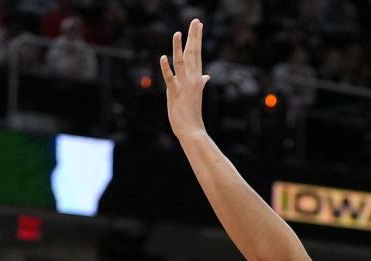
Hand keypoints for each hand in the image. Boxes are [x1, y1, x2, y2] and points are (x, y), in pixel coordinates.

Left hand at [159, 19, 209, 139]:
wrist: (192, 130)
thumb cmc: (192, 113)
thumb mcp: (197, 94)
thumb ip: (201, 83)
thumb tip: (207, 76)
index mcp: (197, 78)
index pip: (197, 54)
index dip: (197, 39)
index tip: (198, 25)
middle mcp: (192, 79)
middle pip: (192, 54)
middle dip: (194, 37)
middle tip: (196, 21)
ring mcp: (184, 86)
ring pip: (181, 63)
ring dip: (179, 48)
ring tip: (178, 33)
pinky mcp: (175, 93)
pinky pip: (170, 78)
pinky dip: (166, 68)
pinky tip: (163, 57)